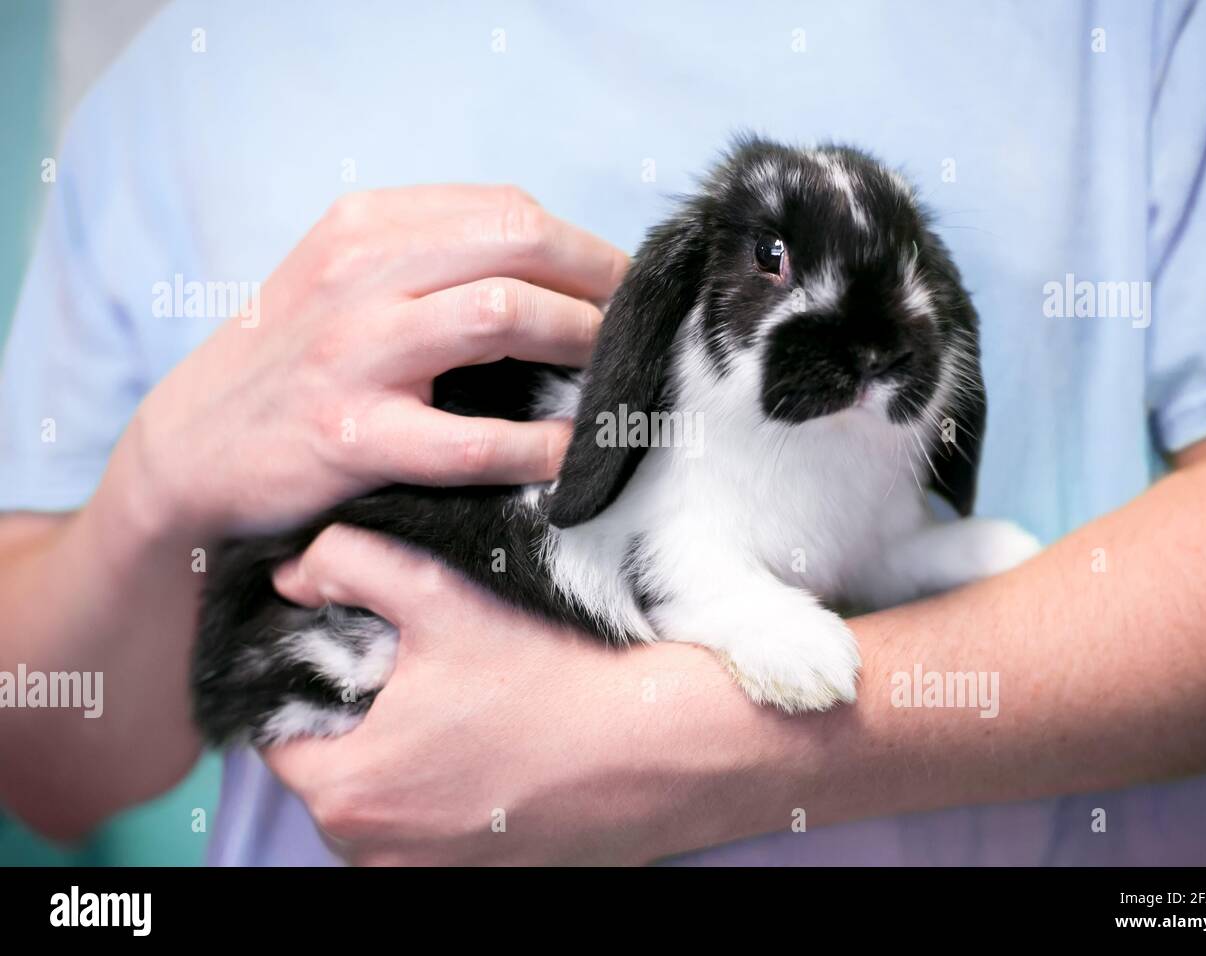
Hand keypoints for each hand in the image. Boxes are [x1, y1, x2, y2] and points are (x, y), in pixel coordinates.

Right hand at [128, 186, 626, 535]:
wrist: (191, 450)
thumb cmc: (288, 363)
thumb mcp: (340, 280)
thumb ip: (426, 257)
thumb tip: (548, 261)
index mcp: (363, 227)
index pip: (504, 209)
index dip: (582, 245)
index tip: (619, 283)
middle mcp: (358, 275)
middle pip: (517, 243)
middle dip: (598, 281)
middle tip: (633, 324)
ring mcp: (353, 354)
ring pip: (501, 316)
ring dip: (579, 342)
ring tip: (611, 372)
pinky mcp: (353, 436)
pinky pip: (474, 440)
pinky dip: (539, 445)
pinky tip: (569, 450)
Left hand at [262, 525, 786, 865]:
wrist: (656, 747)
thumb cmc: (550, 681)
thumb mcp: (440, 597)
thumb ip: (350, 565)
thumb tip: (294, 574)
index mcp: (346, 791)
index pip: (281, 735)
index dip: (312, 683)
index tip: (358, 653)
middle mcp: (373, 854)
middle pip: (331, 771)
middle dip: (359, 722)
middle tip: (416, 675)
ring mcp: (425, 877)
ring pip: (379, 804)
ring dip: (401, 761)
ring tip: (461, 712)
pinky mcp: (474, 882)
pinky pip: (428, 834)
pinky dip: (444, 795)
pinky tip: (490, 751)